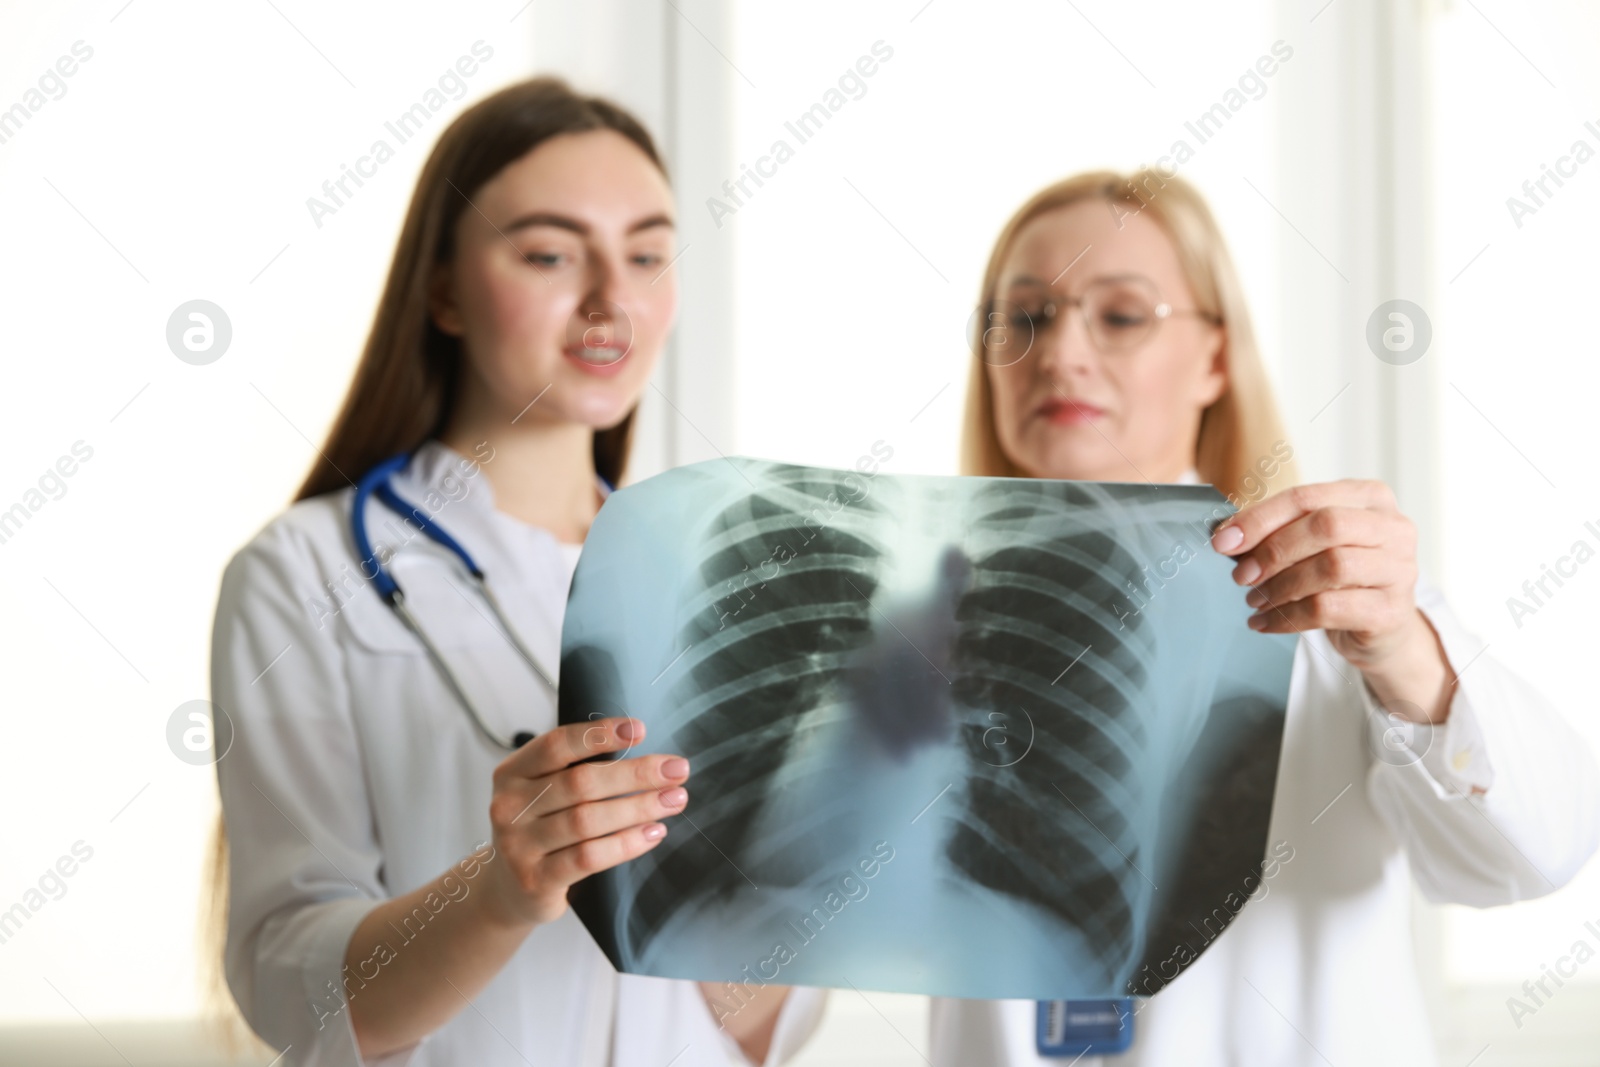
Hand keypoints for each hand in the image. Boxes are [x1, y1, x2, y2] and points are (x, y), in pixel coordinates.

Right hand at [481, 716, 688, 928]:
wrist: (508, 889)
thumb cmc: (540, 829)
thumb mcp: (545, 793)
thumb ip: (577, 771)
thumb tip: (644, 756)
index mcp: (512, 773)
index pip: (557, 745)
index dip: (599, 735)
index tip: (640, 729)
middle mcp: (509, 806)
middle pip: (580, 783)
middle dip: (635, 774)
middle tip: (676, 769)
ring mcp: (518, 845)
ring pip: (587, 820)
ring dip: (638, 807)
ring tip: (674, 800)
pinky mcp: (535, 880)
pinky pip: (588, 857)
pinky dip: (626, 843)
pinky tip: (653, 833)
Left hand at [1209, 479, 1427, 671]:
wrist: (1383, 630)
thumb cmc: (1343, 579)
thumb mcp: (1316, 545)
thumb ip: (1281, 531)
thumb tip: (1228, 536)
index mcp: (1370, 498)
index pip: (1307, 497)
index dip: (1260, 518)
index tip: (1224, 541)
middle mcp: (1393, 528)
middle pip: (1325, 526)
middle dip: (1273, 551)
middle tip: (1242, 575)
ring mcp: (1399, 570)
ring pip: (1330, 567)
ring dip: (1280, 586)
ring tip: (1255, 600)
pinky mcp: (1391, 611)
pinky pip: (1329, 609)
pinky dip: (1288, 617)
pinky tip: (1266, 623)